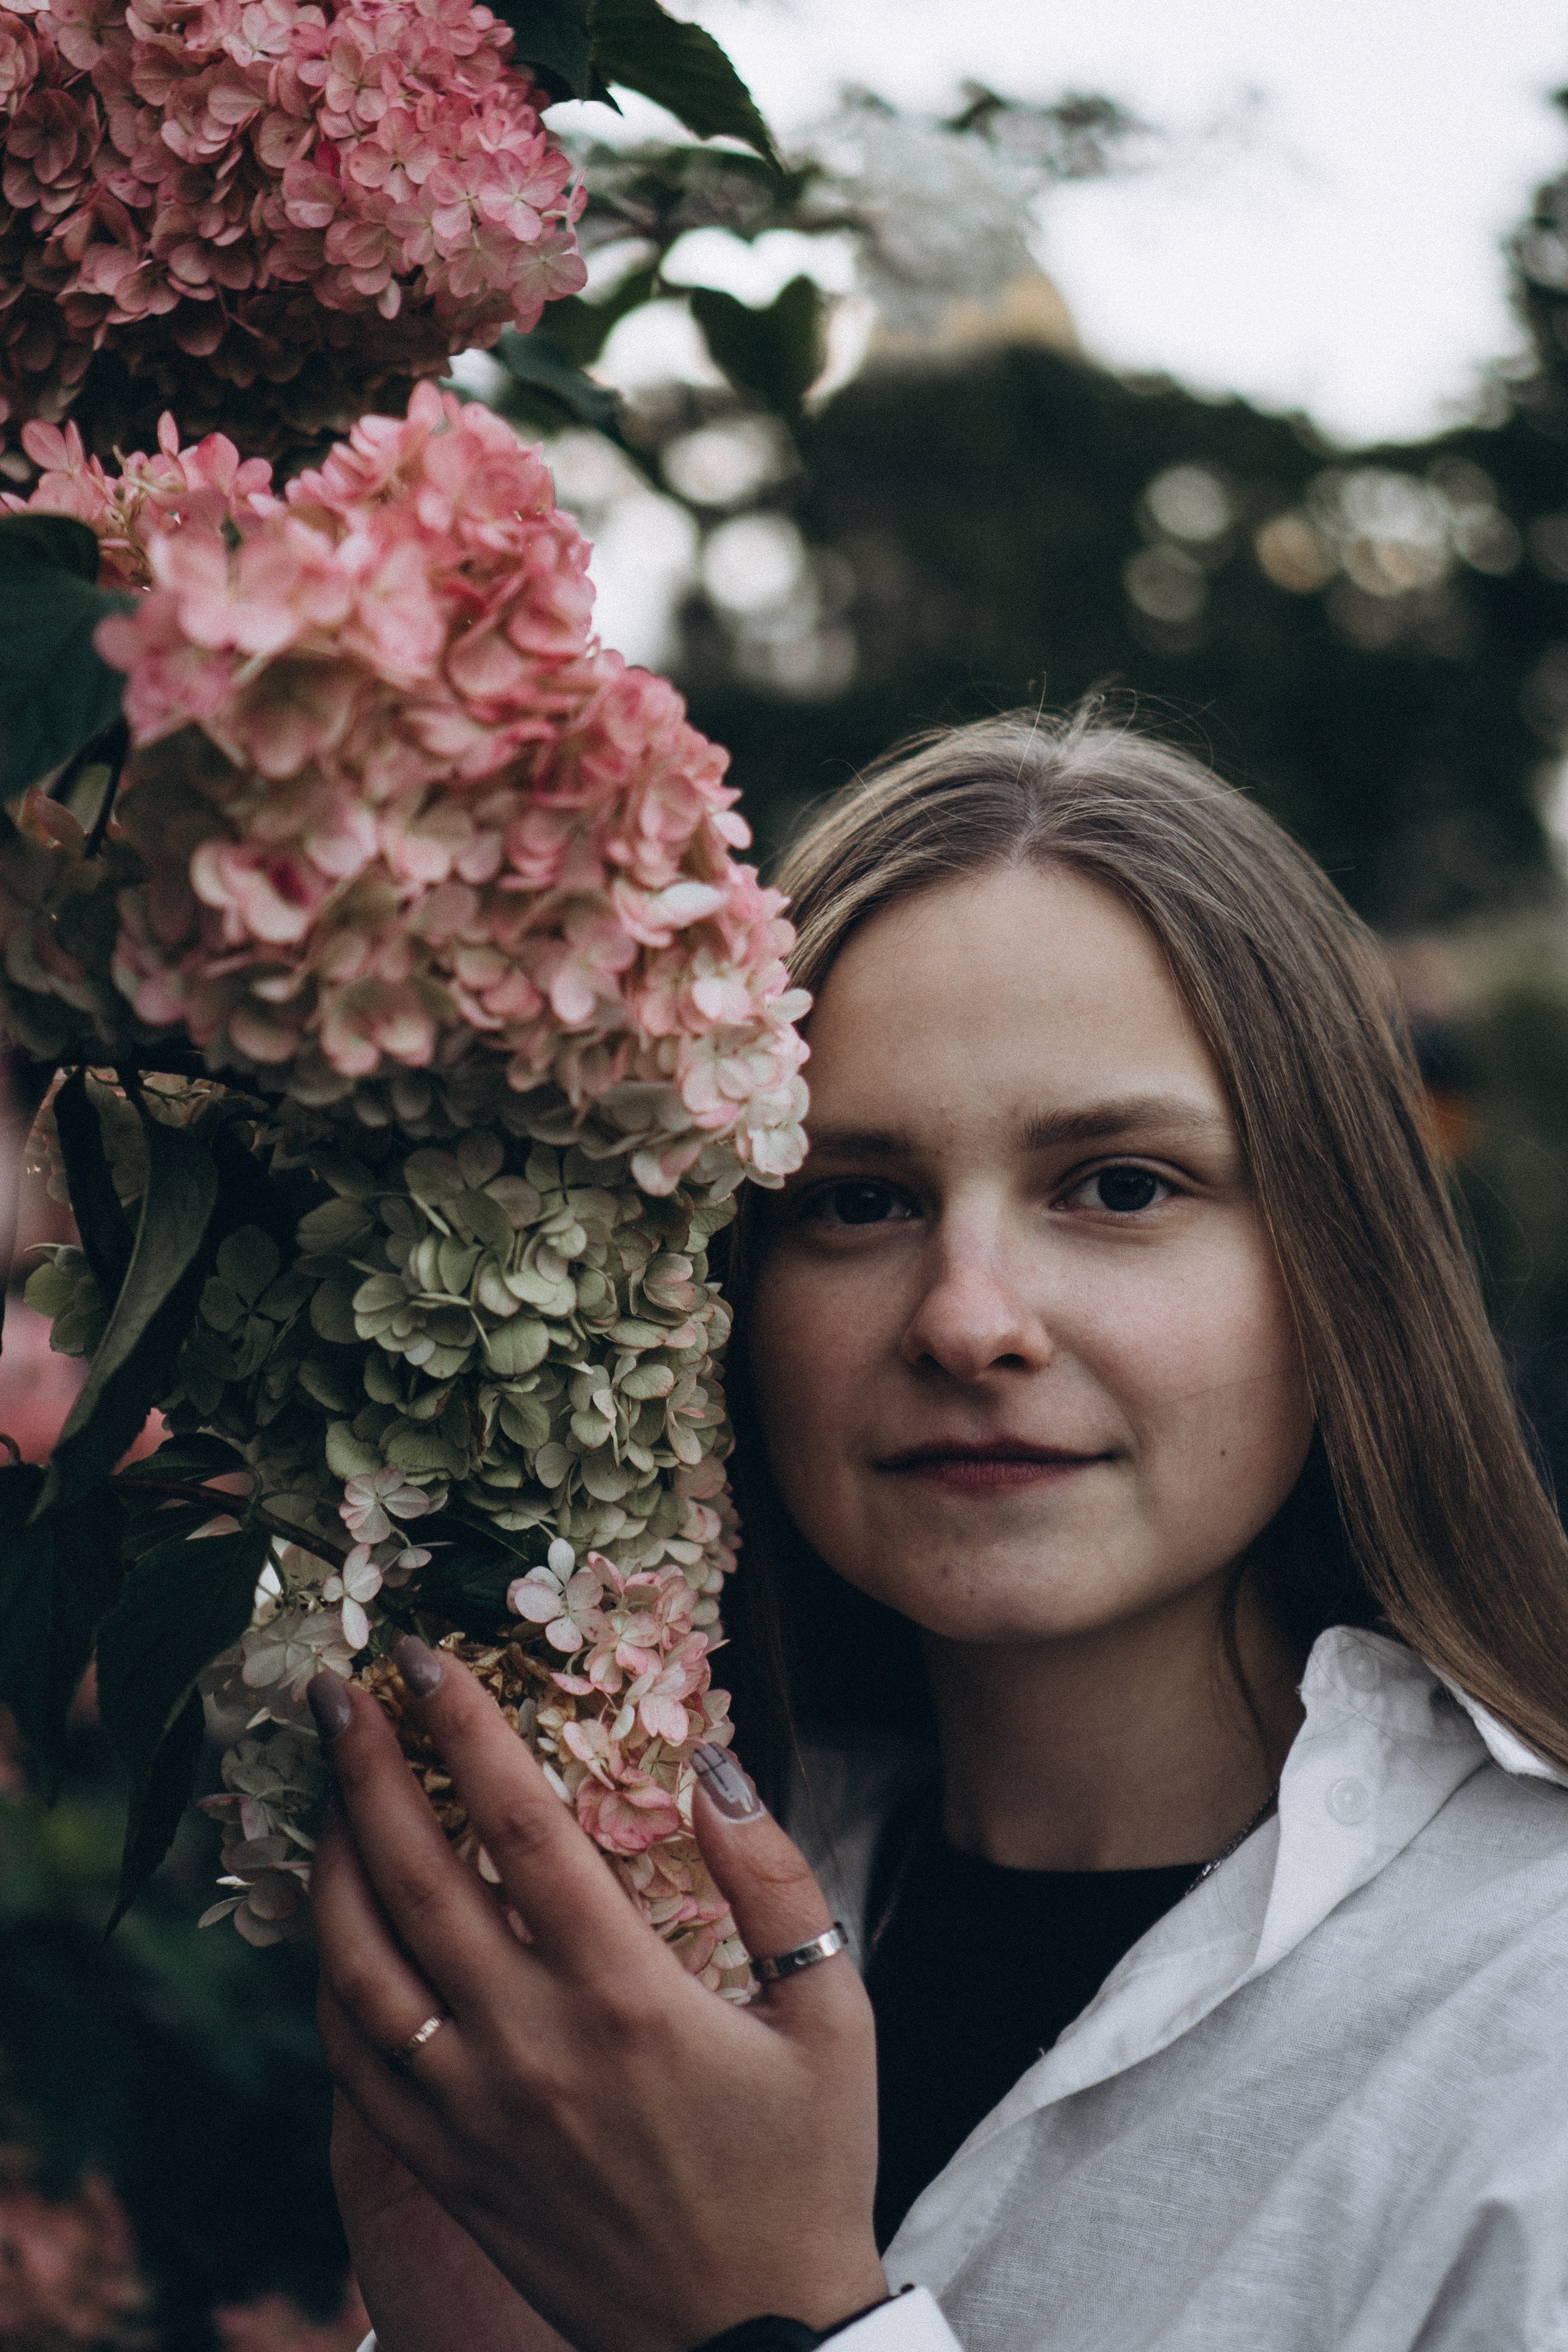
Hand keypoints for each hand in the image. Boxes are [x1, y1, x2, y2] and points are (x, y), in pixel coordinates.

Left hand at [308, 1642, 885, 2351]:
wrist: (754, 2338)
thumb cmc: (806, 2162)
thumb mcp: (834, 2010)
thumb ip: (777, 1879)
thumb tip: (718, 1766)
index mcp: (627, 1995)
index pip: (521, 1826)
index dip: (466, 1730)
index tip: (429, 1658)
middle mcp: (532, 2047)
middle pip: (417, 1878)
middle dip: (365, 1769)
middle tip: (337, 1691)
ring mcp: (475, 2114)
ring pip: (360, 1968)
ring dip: (329, 1866)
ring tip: (324, 1794)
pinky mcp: (448, 2170)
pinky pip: (357, 2064)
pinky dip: (330, 1982)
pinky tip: (334, 1929)